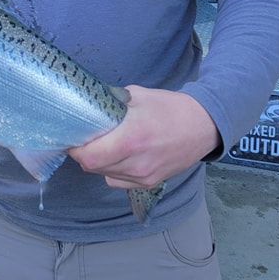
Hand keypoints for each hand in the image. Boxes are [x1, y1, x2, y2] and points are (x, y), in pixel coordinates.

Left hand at [67, 86, 220, 187]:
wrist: (203, 126)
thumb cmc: (170, 108)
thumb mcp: (137, 96)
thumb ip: (110, 102)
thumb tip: (87, 105)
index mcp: (131, 138)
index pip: (89, 156)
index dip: (75, 148)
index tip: (74, 135)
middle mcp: (136, 163)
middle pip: (92, 166)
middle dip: (84, 152)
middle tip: (86, 137)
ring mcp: (143, 176)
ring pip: (104, 174)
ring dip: (98, 161)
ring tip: (105, 144)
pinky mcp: (149, 183)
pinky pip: (118, 180)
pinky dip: (112, 170)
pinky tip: (119, 155)